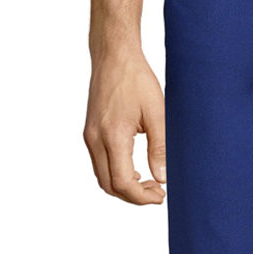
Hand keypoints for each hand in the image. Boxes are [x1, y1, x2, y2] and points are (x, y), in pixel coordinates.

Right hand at [83, 46, 166, 205]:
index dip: (141, 197)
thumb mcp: (156, 112)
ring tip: (149, 183)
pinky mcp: (89, 131)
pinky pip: (99, 163)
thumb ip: (159, 147)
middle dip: (133, 196)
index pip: (122, 182)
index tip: (161, 196)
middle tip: (157, 194)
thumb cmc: (136, 79)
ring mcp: (89, 136)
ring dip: (123, 186)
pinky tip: (134, 170)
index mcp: (112, 136)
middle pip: (109, 185)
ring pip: (102, 176)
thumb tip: (163, 178)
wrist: (114, 56)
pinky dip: (115, 173)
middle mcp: (95, 139)